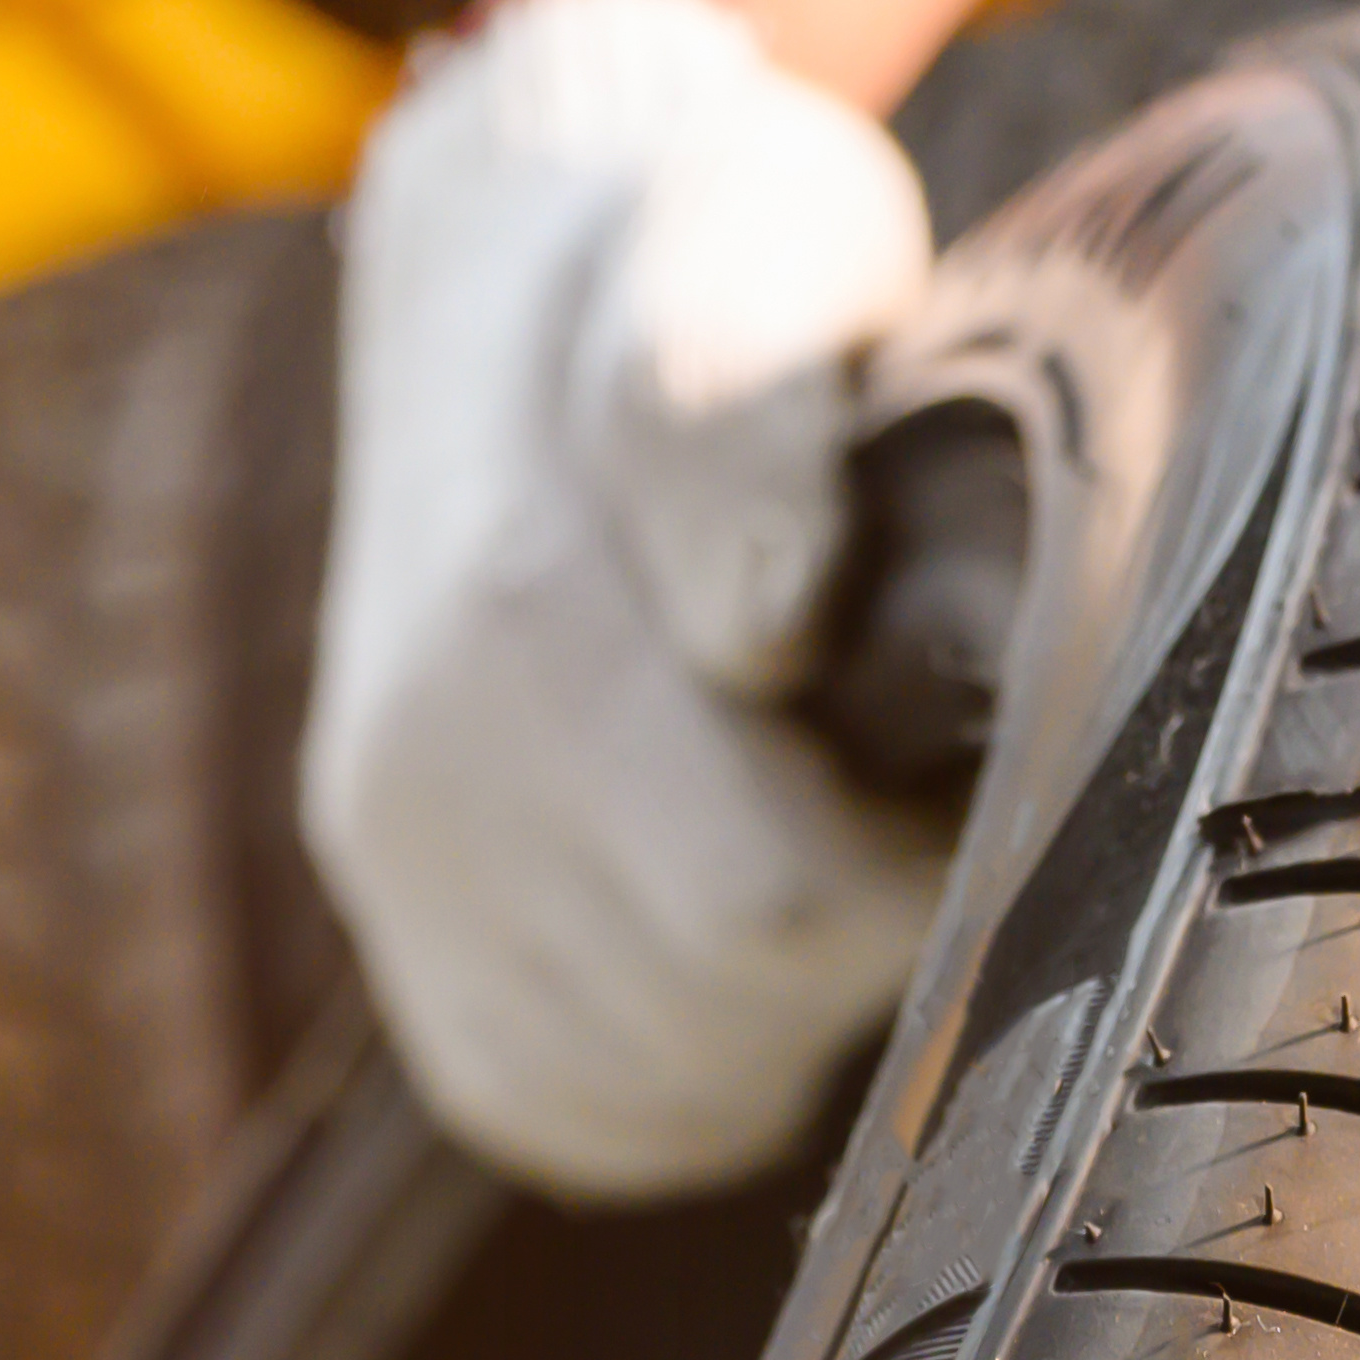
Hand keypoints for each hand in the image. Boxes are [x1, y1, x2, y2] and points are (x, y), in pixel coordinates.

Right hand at [304, 0, 953, 1205]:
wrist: (492, 291)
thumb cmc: (692, 259)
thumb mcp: (753, 238)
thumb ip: (742, 402)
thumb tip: (756, 621)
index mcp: (517, 605)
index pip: (767, 902)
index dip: (924, 863)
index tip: (962, 752)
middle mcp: (424, 760)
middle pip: (729, 998)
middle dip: (876, 925)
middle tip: (924, 795)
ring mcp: (398, 876)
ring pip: (662, 1085)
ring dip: (793, 1001)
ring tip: (832, 838)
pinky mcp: (411, 969)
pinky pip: (586, 1121)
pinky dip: (701, 1068)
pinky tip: (740, 937)